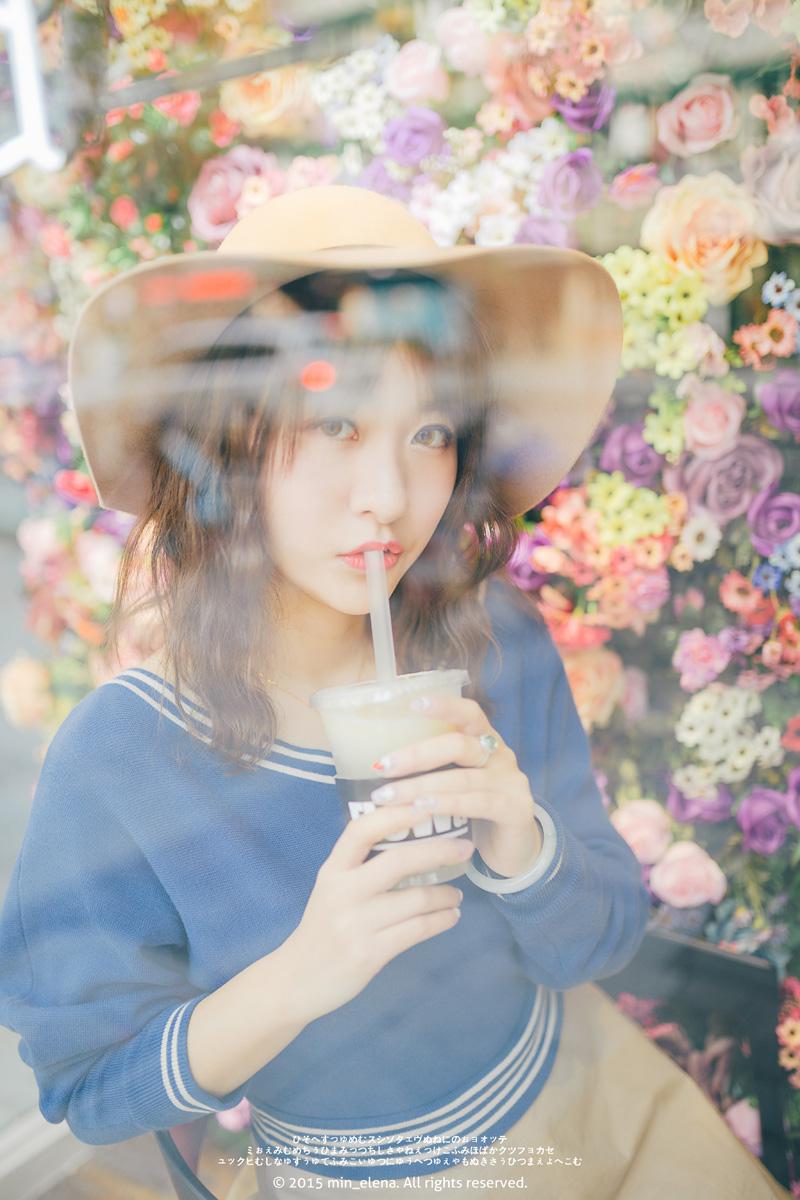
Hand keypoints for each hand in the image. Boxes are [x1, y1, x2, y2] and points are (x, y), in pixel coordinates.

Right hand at [284, 802, 473, 1023]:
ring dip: (445, 894)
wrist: (298, 979)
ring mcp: (356, 924)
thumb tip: (408, 835)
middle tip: (465, 847)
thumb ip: (359, 864)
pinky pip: (417, 929)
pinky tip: (450, 916)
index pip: (362, 830)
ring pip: (415, 899)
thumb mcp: (331, 887)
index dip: (397, 814)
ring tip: (457, 894)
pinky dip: (441, 920)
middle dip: (439, 851)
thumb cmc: (322, 926)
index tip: (427, 803)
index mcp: (332, 870)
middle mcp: (342, 892)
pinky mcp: (370, 953)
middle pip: (399, 861)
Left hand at [369, 694, 542, 878]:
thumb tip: (375, 765)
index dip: (445, 705)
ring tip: (389, 795)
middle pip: (459, 745)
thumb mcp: (455, 783)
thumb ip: (431, 770)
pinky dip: (449, 804)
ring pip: (463, 778)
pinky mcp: (516, 809)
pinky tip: (423, 808)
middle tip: (382, 766)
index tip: (413, 703)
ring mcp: (512, 782)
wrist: (514, 849)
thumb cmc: (475, 812)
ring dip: (422, 786)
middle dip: (417, 754)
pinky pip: (479, 803)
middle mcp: (502, 756)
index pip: (469, 713)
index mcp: (485, 741)